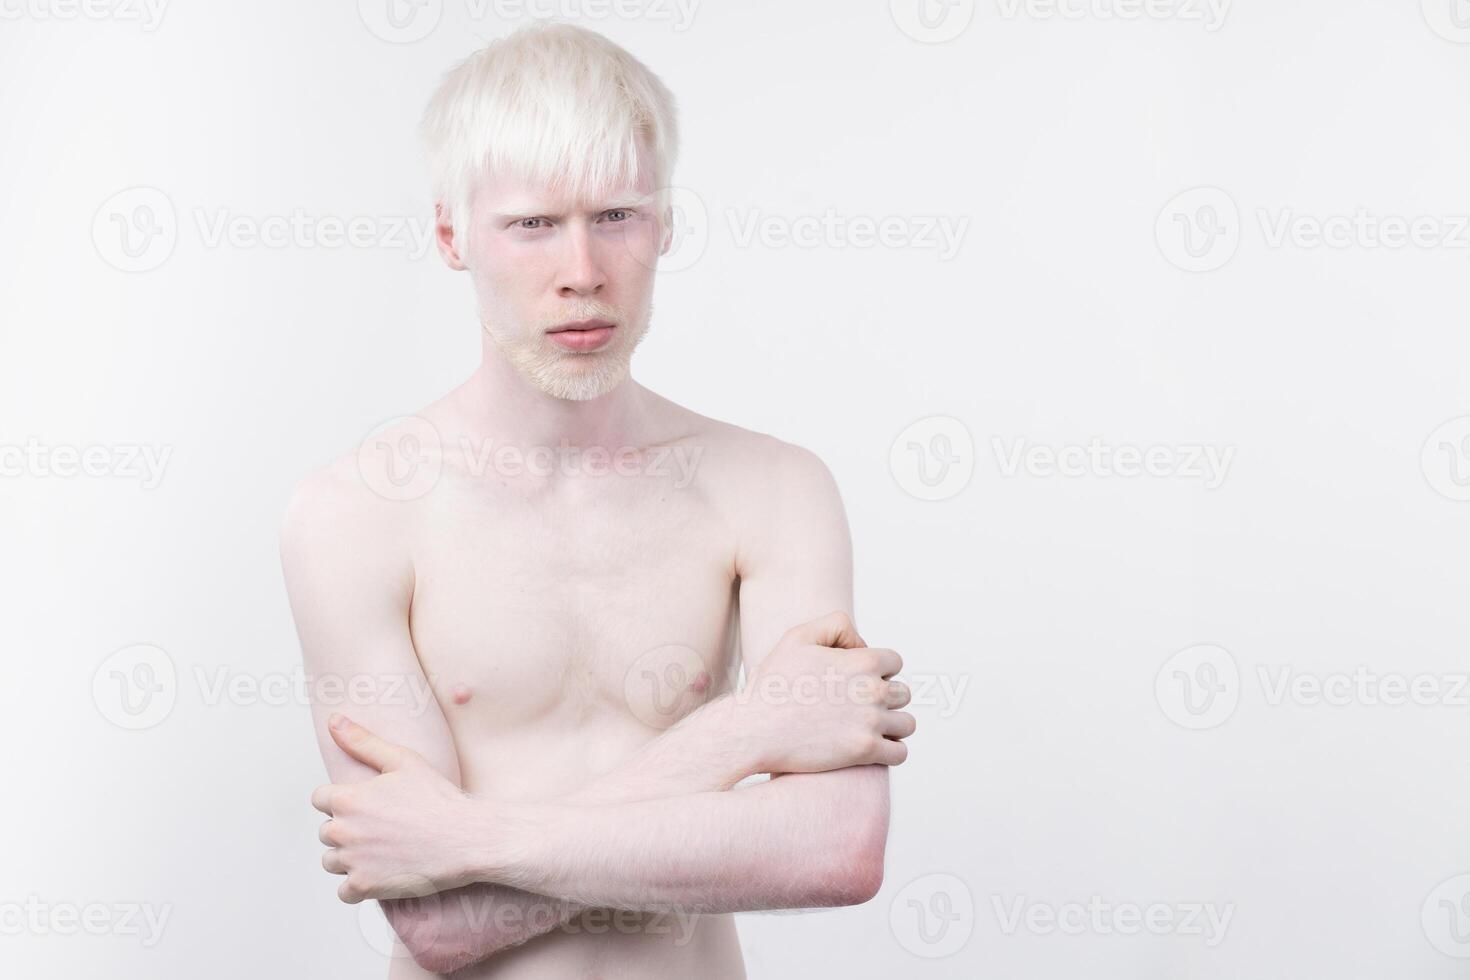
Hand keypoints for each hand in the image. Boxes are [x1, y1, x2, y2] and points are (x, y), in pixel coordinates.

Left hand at [311, 714, 481, 903]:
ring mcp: (353, 861)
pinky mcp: (364, 887)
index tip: (370, 806)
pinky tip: (383, 872)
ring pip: (332, 862)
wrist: (466, 838)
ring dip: (350, 859)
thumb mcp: (402, 761)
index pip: (320, 799)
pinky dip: (360, 886)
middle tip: (383, 829)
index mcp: (347, 798)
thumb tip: (334, 720)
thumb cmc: (437, 798)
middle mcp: (343, 830)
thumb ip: (362, 741)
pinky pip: (345, 892)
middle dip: (348, 830)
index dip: (344, 801)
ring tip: (383, 851)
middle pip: (326, 832)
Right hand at [738, 611, 914, 773]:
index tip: (860, 681)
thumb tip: (862, 643)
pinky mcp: (864, 752)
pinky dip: (892, 752)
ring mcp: (871, 723)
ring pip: (907, 724)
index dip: (878, 670)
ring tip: (871, 729)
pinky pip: (900, 753)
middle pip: (903, 693)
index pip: (895, 662)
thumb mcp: (798, 637)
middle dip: (886, 698)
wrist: (753, 730)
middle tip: (861, 707)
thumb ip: (835, 625)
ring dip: (894, 726)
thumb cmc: (773, 684)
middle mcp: (873, 691)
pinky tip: (874, 749)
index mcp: (863, 661)